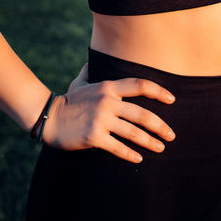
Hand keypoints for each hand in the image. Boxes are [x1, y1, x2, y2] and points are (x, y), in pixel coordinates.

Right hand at [44, 67, 176, 162]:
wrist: (48, 118)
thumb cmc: (67, 101)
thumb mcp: (81, 82)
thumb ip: (90, 72)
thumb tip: (91, 61)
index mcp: (108, 87)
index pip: (140, 85)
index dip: (159, 91)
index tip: (172, 99)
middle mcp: (107, 102)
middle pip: (142, 114)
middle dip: (160, 126)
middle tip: (171, 135)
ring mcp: (101, 120)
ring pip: (134, 132)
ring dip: (150, 142)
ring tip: (160, 148)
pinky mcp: (94, 137)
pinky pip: (118, 147)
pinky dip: (130, 154)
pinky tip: (139, 158)